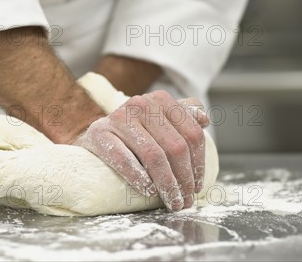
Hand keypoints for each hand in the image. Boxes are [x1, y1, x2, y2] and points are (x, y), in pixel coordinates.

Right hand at [73, 90, 209, 210]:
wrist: (97, 134)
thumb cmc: (135, 131)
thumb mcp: (160, 119)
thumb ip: (184, 116)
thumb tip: (205, 120)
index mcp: (161, 99)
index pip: (191, 134)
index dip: (198, 164)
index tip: (196, 187)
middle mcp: (141, 103)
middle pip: (174, 147)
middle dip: (183, 179)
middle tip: (184, 201)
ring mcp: (118, 117)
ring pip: (153, 155)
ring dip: (166, 184)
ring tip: (171, 201)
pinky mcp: (99, 132)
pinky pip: (123, 158)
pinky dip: (138, 177)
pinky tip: (147, 190)